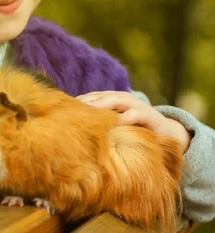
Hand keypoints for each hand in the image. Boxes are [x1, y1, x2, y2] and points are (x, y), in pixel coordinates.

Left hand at [77, 91, 191, 153]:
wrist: (169, 135)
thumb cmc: (137, 132)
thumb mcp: (118, 129)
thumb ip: (102, 128)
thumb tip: (77, 136)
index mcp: (114, 102)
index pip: (92, 97)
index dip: (79, 101)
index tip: (63, 108)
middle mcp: (124, 100)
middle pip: (101, 96)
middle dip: (87, 100)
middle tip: (72, 106)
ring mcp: (137, 105)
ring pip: (117, 99)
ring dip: (103, 103)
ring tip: (90, 109)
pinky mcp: (150, 115)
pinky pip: (137, 114)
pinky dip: (126, 117)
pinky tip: (117, 122)